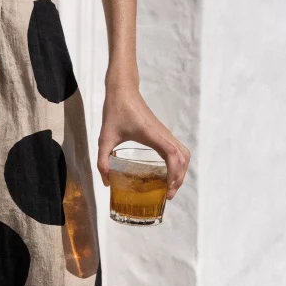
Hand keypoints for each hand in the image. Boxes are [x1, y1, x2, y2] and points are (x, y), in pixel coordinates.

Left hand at [97, 81, 189, 200]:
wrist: (123, 91)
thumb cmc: (115, 111)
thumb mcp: (104, 138)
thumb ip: (102, 160)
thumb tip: (106, 182)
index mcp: (152, 135)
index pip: (173, 155)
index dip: (174, 173)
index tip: (167, 189)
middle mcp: (163, 134)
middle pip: (183, 158)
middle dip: (179, 178)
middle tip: (168, 194)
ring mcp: (164, 133)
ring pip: (183, 153)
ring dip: (181, 171)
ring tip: (170, 186)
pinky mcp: (162, 132)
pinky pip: (177, 149)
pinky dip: (178, 163)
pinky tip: (166, 173)